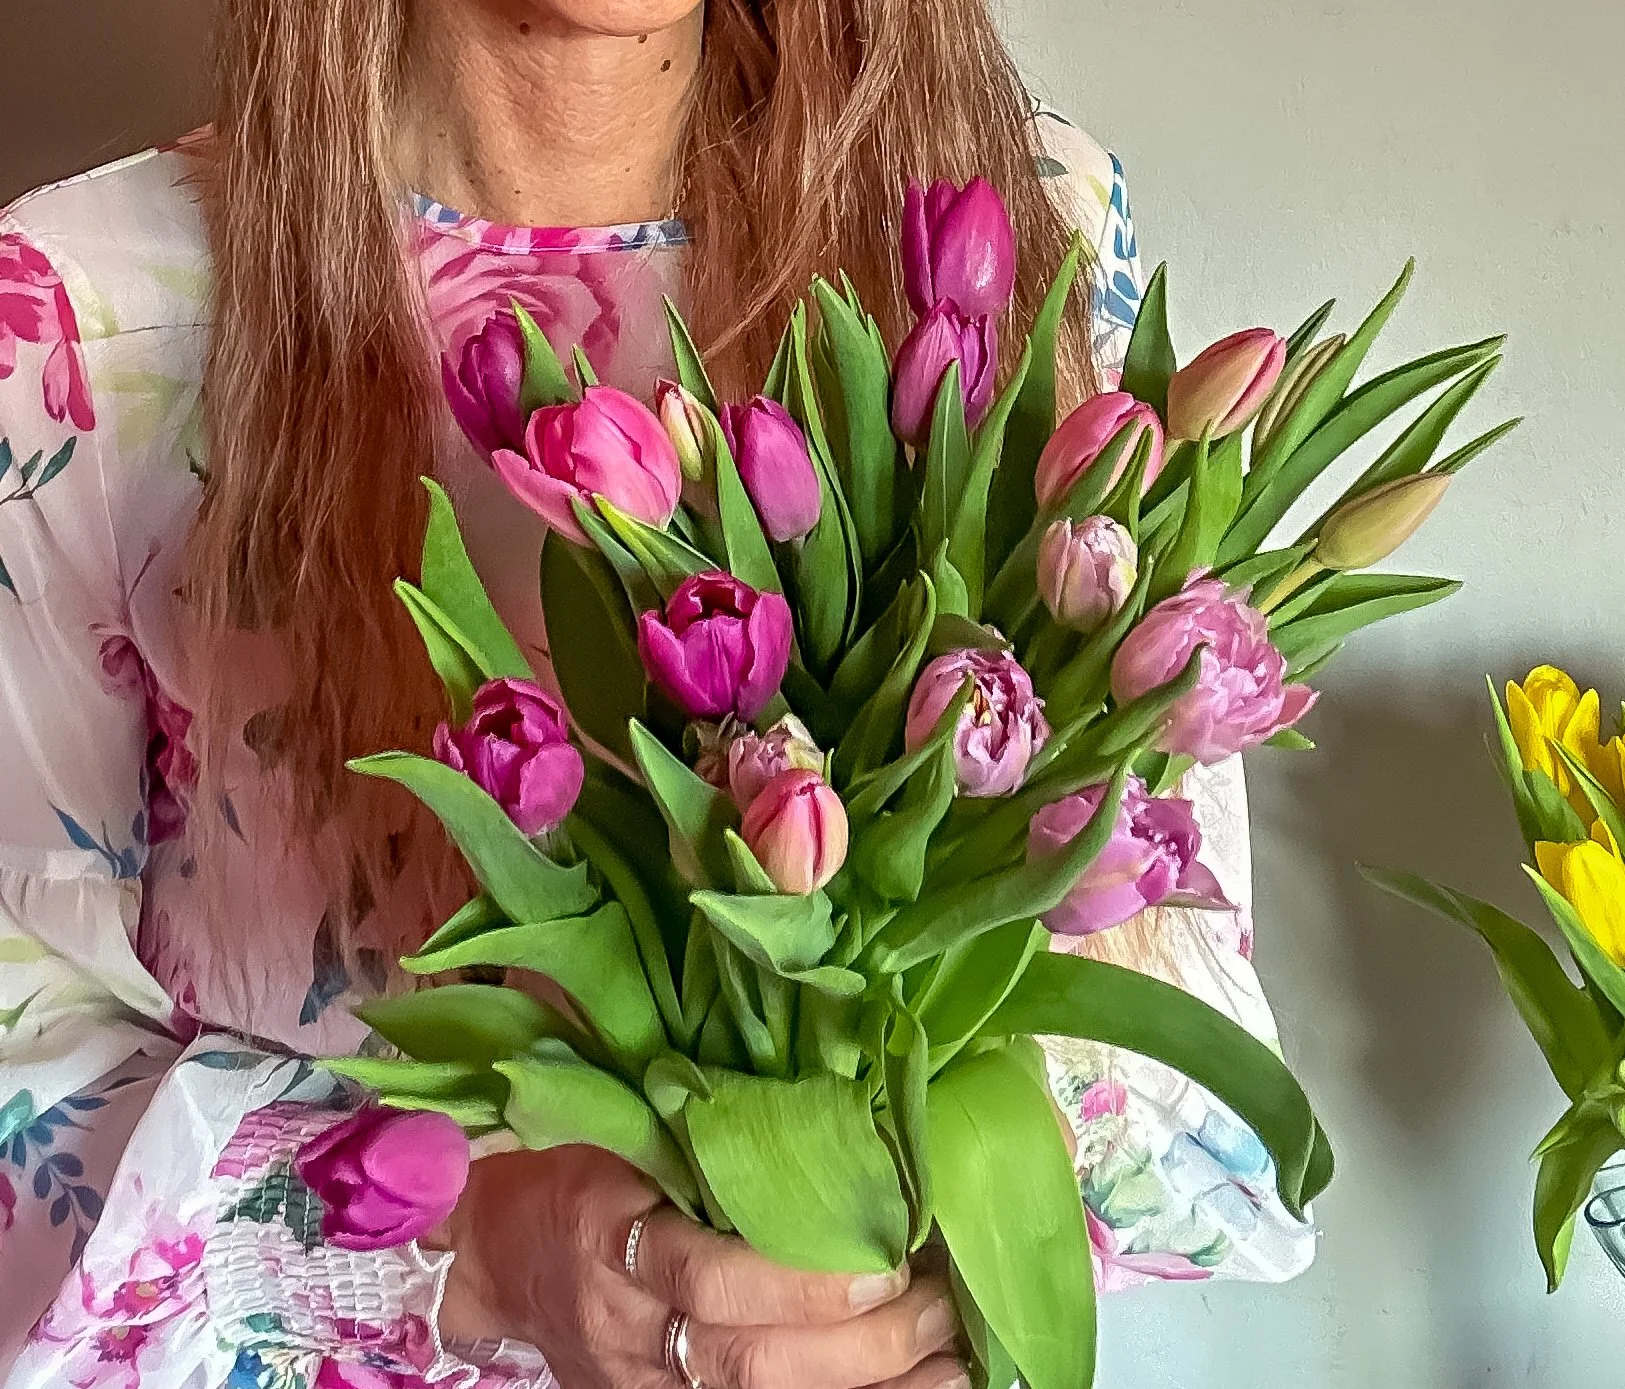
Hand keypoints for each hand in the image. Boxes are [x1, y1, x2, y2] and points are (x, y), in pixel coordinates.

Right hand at [438, 1144, 966, 1388]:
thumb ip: (705, 1130)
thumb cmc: (577, 1163)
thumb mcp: (623, 1130)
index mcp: (610, 1233)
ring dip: (862, 1386)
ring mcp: (639, 1380)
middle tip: (936, 1308)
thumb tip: (836, 1109)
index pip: (708, 1278)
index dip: (802, 1283)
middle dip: (854, 1345)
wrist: (500, 1248)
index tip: (886, 1257)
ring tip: (949, 1366)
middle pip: (744, 1358)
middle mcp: (624, 1323)